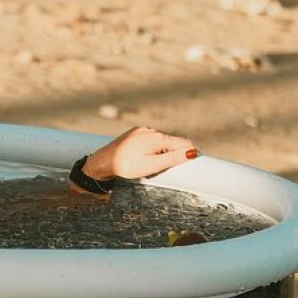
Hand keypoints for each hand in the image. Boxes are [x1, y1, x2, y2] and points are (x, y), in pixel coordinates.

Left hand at [83, 126, 198, 180]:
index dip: (191, 153)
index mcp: (157, 137)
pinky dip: (152, 149)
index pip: (184, 142)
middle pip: (172, 141)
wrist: (102, 162)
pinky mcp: (134, 133)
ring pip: (160, 141)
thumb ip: (173, 158)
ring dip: (162, 151)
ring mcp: (141, 130)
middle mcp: (150, 130)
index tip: (194, 163)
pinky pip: (149, 140)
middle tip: (165, 167)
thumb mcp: (153, 165)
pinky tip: (143, 158)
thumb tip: (193, 153)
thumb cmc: (127, 166)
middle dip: (174, 153)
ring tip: (150, 164)